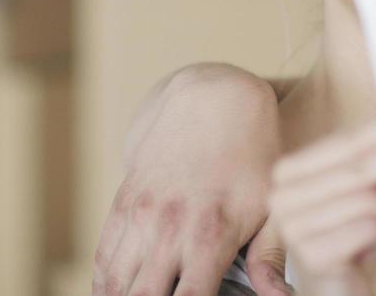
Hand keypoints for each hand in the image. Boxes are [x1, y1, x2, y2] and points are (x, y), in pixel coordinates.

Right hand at [93, 64, 291, 295]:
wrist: (213, 98)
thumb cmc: (253, 155)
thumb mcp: (273, 204)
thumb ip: (270, 259)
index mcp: (210, 236)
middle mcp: (168, 229)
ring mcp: (140, 215)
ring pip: (116, 283)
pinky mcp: (124, 202)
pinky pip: (103, 255)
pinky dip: (105, 282)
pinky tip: (114, 294)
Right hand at [269, 112, 375, 295]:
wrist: (336, 294)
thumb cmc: (350, 244)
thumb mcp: (366, 193)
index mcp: (290, 172)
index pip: (348, 138)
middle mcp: (282, 195)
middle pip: (360, 164)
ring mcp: (293, 226)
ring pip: (370, 198)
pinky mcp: (313, 255)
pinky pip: (371, 229)